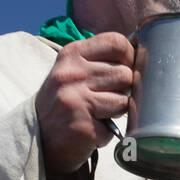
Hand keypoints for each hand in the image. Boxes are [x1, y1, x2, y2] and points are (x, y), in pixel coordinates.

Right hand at [36, 32, 137, 179]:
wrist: (38, 137)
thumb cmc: (65, 101)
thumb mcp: (74, 70)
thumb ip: (100, 60)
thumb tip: (140, 57)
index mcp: (72, 54)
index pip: (116, 42)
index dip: (129, 56)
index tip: (125, 68)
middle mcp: (72, 74)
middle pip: (125, 73)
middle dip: (124, 88)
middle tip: (107, 97)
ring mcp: (76, 99)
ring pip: (123, 99)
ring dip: (117, 109)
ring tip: (100, 112)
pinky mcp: (82, 125)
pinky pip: (114, 125)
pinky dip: (108, 130)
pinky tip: (92, 127)